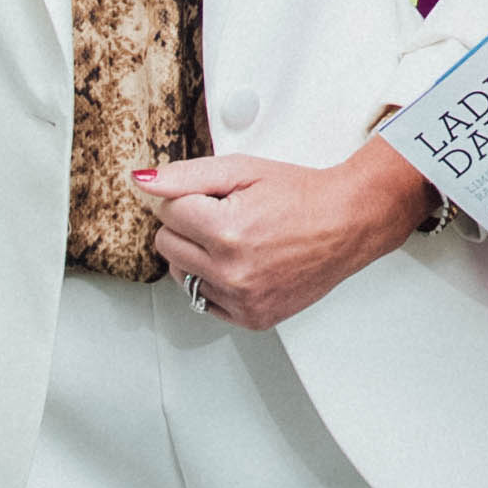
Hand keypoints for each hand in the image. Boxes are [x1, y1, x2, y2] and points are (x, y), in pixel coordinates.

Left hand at [141, 147, 428, 331]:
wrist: (347, 223)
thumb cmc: (300, 195)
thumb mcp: (243, 169)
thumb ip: (186, 175)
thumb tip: (140, 183)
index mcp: (227, 230)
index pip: (167, 211)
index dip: (191, 197)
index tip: (219, 196)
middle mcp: (231, 271)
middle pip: (167, 243)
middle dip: (189, 225)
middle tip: (228, 215)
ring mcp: (241, 300)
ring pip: (180, 274)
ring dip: (197, 254)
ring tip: (235, 240)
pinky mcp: (251, 318)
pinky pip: (203, 300)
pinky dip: (214, 281)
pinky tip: (241, 264)